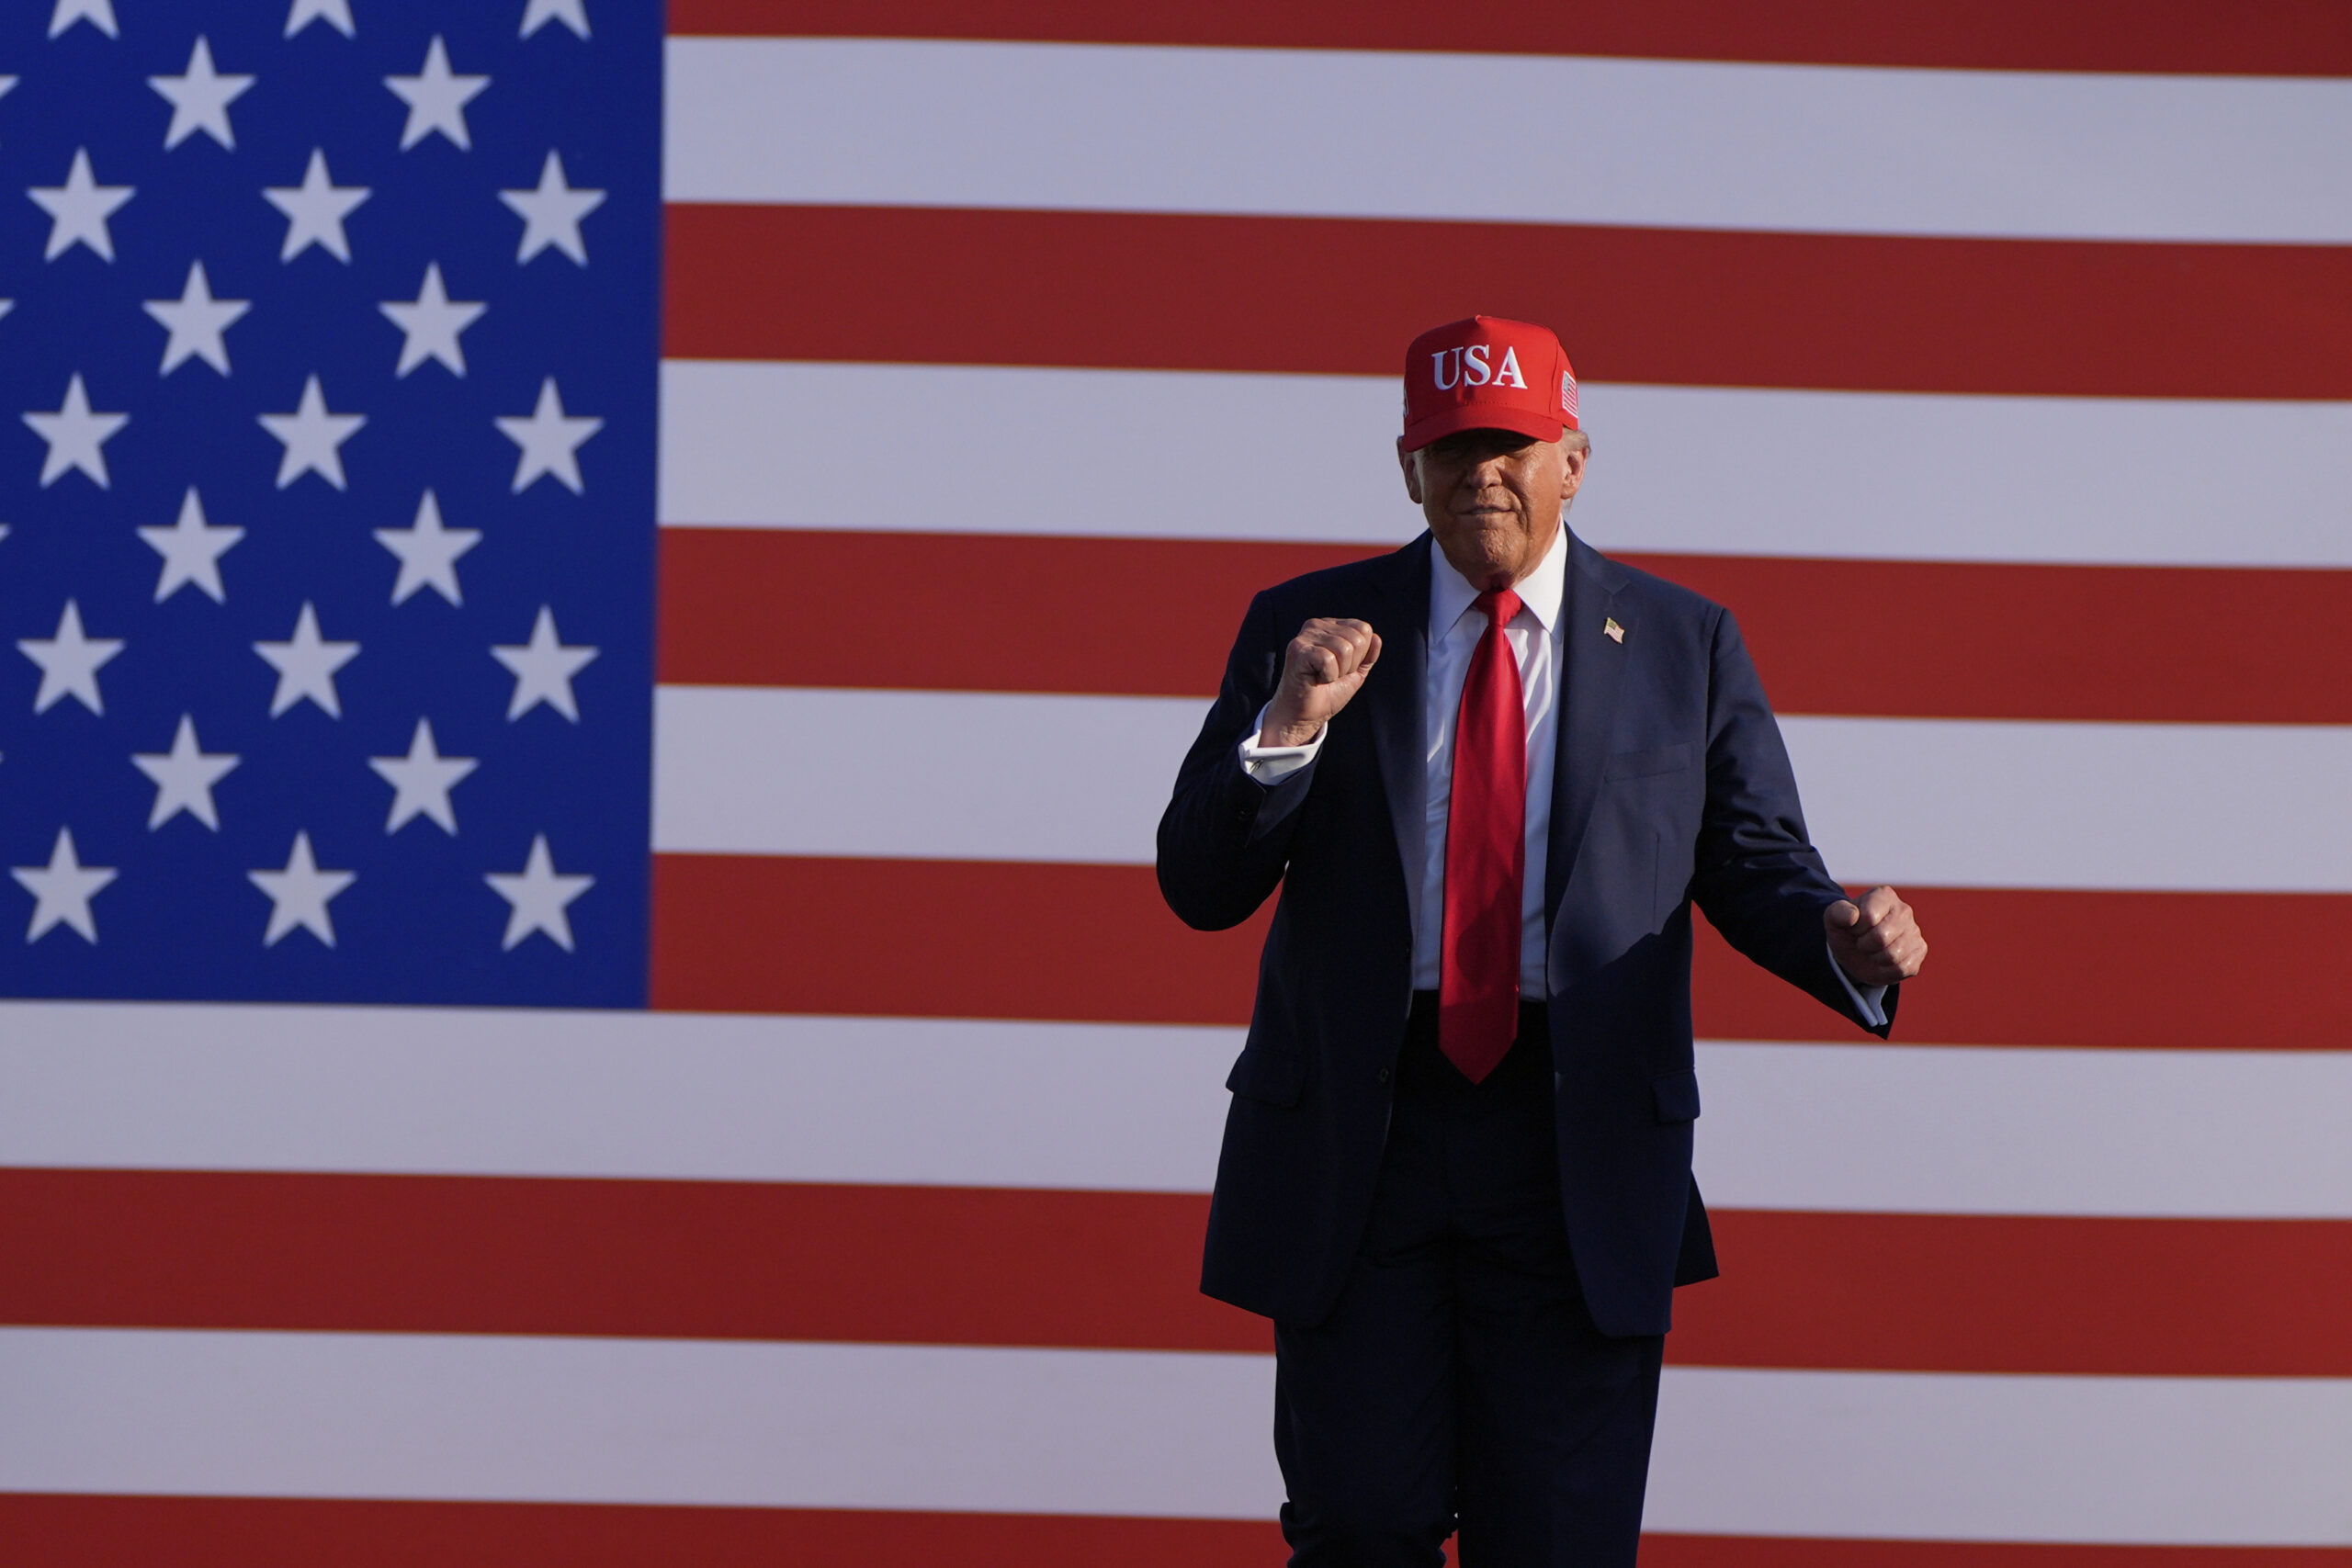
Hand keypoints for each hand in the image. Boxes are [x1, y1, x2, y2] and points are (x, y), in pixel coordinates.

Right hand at [1259, 618, 1381, 746]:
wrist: (1304, 716)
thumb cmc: (1327, 693)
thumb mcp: (1355, 673)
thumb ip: (1368, 655)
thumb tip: (1376, 637)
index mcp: (1331, 626)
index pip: (1364, 629)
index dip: (1360, 656)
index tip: (1341, 668)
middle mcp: (1316, 625)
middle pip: (1357, 639)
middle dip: (1350, 665)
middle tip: (1330, 675)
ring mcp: (1306, 636)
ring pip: (1344, 649)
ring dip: (1338, 672)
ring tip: (1322, 677)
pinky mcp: (1298, 649)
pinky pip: (1328, 659)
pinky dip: (1327, 676)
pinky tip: (1314, 679)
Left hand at [1825, 886, 1926, 987]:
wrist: (1855, 951)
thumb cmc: (1847, 930)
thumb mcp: (1833, 919)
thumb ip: (1837, 912)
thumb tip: (1852, 916)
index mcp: (1883, 895)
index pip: (1869, 918)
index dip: (1856, 929)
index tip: (1854, 927)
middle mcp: (1904, 910)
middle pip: (1881, 938)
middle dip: (1864, 945)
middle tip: (1862, 942)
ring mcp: (1915, 931)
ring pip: (1892, 955)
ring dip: (1875, 958)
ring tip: (1873, 950)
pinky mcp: (1920, 951)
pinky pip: (1902, 968)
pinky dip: (1886, 970)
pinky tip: (1883, 960)